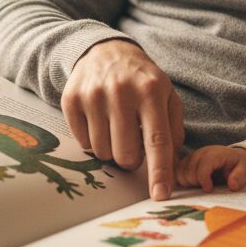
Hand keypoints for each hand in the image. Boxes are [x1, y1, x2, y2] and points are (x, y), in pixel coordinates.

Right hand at [61, 39, 183, 201]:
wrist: (105, 50)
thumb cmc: (142, 80)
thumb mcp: (166, 95)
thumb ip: (173, 129)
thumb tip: (171, 165)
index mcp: (151, 91)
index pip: (157, 140)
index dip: (160, 171)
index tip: (161, 196)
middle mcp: (121, 92)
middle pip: (126, 154)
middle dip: (131, 159)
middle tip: (133, 141)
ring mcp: (93, 95)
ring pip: (103, 152)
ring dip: (111, 148)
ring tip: (115, 125)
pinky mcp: (71, 99)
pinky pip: (82, 143)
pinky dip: (93, 139)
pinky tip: (99, 119)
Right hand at [177, 146, 245, 191]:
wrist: (233, 157)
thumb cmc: (238, 164)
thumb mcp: (245, 168)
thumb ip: (240, 176)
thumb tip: (232, 185)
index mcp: (214, 154)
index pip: (203, 166)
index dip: (203, 180)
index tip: (209, 190)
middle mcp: (200, 153)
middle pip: (188, 170)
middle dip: (195, 183)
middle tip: (205, 188)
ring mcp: (192, 157)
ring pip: (179, 172)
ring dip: (187, 183)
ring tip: (199, 187)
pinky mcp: (186, 162)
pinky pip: (176, 172)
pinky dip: (182, 181)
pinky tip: (192, 186)